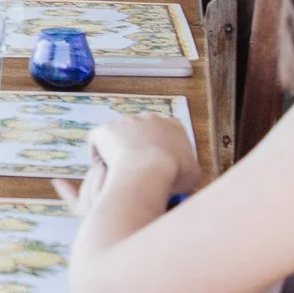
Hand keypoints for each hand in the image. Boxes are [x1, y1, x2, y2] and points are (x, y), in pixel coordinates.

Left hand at [55, 117, 198, 212]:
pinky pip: (99, 141)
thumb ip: (192, 168)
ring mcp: (125, 122)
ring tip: (119, 170)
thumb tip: (191, 172)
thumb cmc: (173, 173)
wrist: (147, 169)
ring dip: (119, 150)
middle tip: (140, 168)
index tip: (161, 161)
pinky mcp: (105, 130)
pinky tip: (102, 167)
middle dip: (140, 146)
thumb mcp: (195, 174)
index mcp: (172, 125)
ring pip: (120, 136)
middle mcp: (148, 118)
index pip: (169, 130)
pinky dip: (99, 153)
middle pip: (143, 131)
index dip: (163, 147)